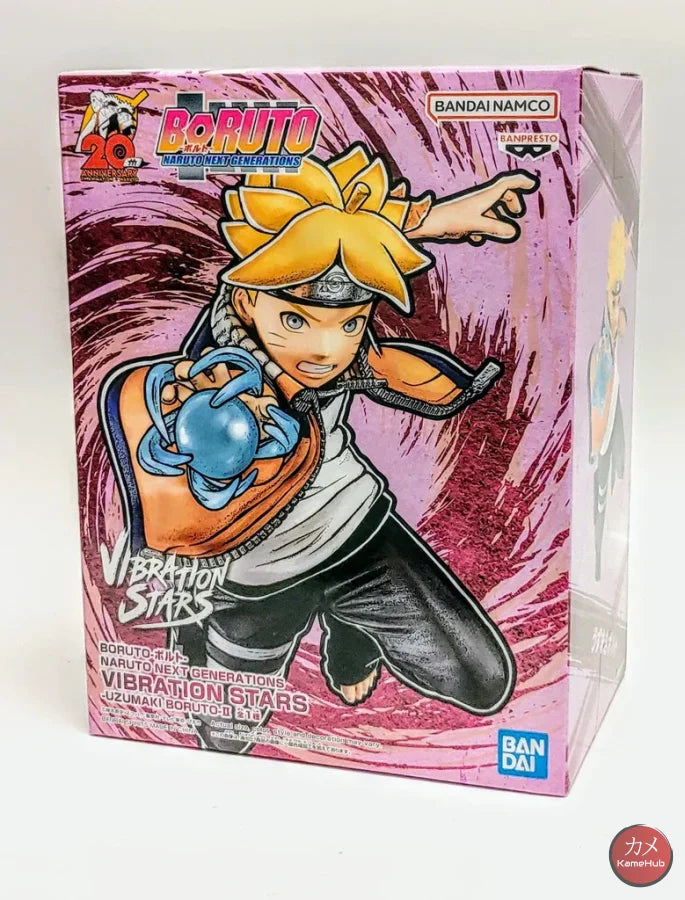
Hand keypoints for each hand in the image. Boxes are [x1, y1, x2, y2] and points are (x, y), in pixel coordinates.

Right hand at [160, 347, 277, 435]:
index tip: (214, 365)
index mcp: (226, 380)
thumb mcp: (264, 414)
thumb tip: (271, 406)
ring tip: (175, 393)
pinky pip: (173, 396)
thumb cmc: (254, 424)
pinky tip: (170, 400)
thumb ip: (267, 407)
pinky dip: (168, 393)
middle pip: (193, 367)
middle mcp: (209, 385)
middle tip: (191, 377)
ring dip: (175, 382)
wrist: (243, 442)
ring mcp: (196, 397)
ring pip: (179, 380)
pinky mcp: (188, 410)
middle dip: (189, 367)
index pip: (216, 359)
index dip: (212, 357)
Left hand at [409, 170, 539, 244]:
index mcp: (485, 196)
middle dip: (511, 202)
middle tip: (517, 213)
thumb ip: (495, 227)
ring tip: (502, 229)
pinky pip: (481, 219)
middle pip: (501, 195)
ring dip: (497, 217)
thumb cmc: (452, 219)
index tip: (532, 184)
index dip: (520, 182)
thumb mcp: (477, 224)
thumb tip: (513, 231)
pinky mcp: (466, 216)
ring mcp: (473, 207)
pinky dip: (484, 226)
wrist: (429, 223)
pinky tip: (475, 238)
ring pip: (491, 209)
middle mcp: (480, 199)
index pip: (507, 184)